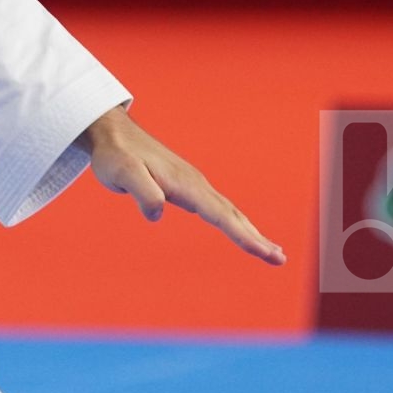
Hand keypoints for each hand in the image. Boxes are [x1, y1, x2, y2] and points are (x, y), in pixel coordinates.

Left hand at [76, 105, 285, 265]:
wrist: (113, 132)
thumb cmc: (116, 154)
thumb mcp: (123, 173)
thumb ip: (143, 192)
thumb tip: (159, 214)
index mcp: (185, 184)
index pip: (220, 215)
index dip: (242, 235)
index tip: (264, 252)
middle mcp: (195, 184)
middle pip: (232, 215)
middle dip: (257, 238)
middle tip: (279, 260)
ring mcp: (193, 184)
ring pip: (228, 211)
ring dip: (251, 231)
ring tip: (273, 251)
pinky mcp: (186, 186)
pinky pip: (218, 208)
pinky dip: (236, 222)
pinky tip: (242, 230)